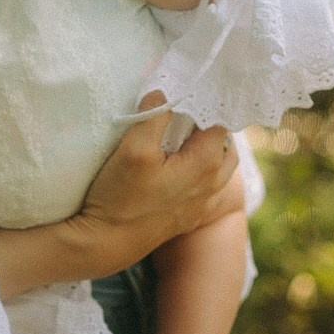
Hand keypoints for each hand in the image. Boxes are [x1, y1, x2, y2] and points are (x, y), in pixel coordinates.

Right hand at [69, 94, 238, 278]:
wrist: (108, 244)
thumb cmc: (121, 197)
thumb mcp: (134, 149)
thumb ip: (154, 115)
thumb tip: (163, 92)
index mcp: (207, 164)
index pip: (221, 120)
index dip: (207, 102)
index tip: (189, 89)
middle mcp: (213, 185)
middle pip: (225, 143)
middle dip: (210, 124)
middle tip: (184, 110)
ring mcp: (203, 204)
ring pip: (219, 166)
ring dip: (207, 147)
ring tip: (180, 135)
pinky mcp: (189, 216)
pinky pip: (208, 185)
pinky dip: (201, 169)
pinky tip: (175, 164)